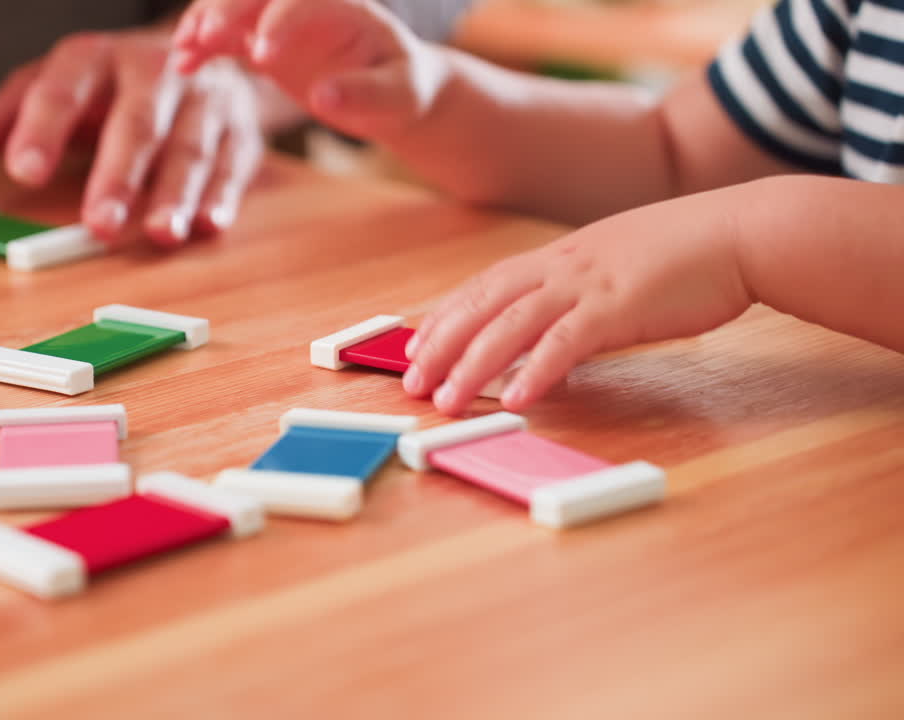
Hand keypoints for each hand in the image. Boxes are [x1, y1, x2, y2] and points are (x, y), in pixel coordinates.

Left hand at [0, 29, 263, 246]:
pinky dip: (223, 195)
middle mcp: (153, 71)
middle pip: (136, 124)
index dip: (43, 130)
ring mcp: (202, 99)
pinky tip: (207, 225)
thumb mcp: (53, 85)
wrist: (210, 51)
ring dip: (176, 192)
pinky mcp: (240, 128)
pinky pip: (234, 162)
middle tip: (98, 226)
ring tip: (159, 235)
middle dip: (119, 176)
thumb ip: (3, 120)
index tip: (24, 172)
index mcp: (94, 59)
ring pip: (190, 146)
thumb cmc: (114, 82)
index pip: (63, 90)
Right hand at [173, 0, 444, 140]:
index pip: (303, 0)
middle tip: (206, 38)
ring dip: (205, 20)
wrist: (392, 90)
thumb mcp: (399, 96)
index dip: (280, 22)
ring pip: (234, 4)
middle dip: (228, 7)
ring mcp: (280, 17)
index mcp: (344, 7)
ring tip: (185, 50)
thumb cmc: (402, 90)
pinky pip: (225, 32)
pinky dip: (201, 43)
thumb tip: (324, 96)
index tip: (263, 58)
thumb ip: (366, 94)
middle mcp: (307, 3)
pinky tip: (184, 64)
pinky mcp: (262, 36)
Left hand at [403, 188, 755, 414]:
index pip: (484, 285)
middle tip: (411, 381)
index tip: (416, 345)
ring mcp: (588, 283)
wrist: (740, 232)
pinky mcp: (620, 307)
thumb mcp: (614, 271)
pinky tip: (518, 398)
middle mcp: (562, 266)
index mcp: (559, 256)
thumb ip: (576, 301)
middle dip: (441, 344)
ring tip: (446, 401)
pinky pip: (568, 342)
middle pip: (483, 304)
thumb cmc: (683, 256)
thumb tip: (548, 344)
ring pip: (512, 324)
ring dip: (473, 365)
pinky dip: (539, 370)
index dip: (446, 316)